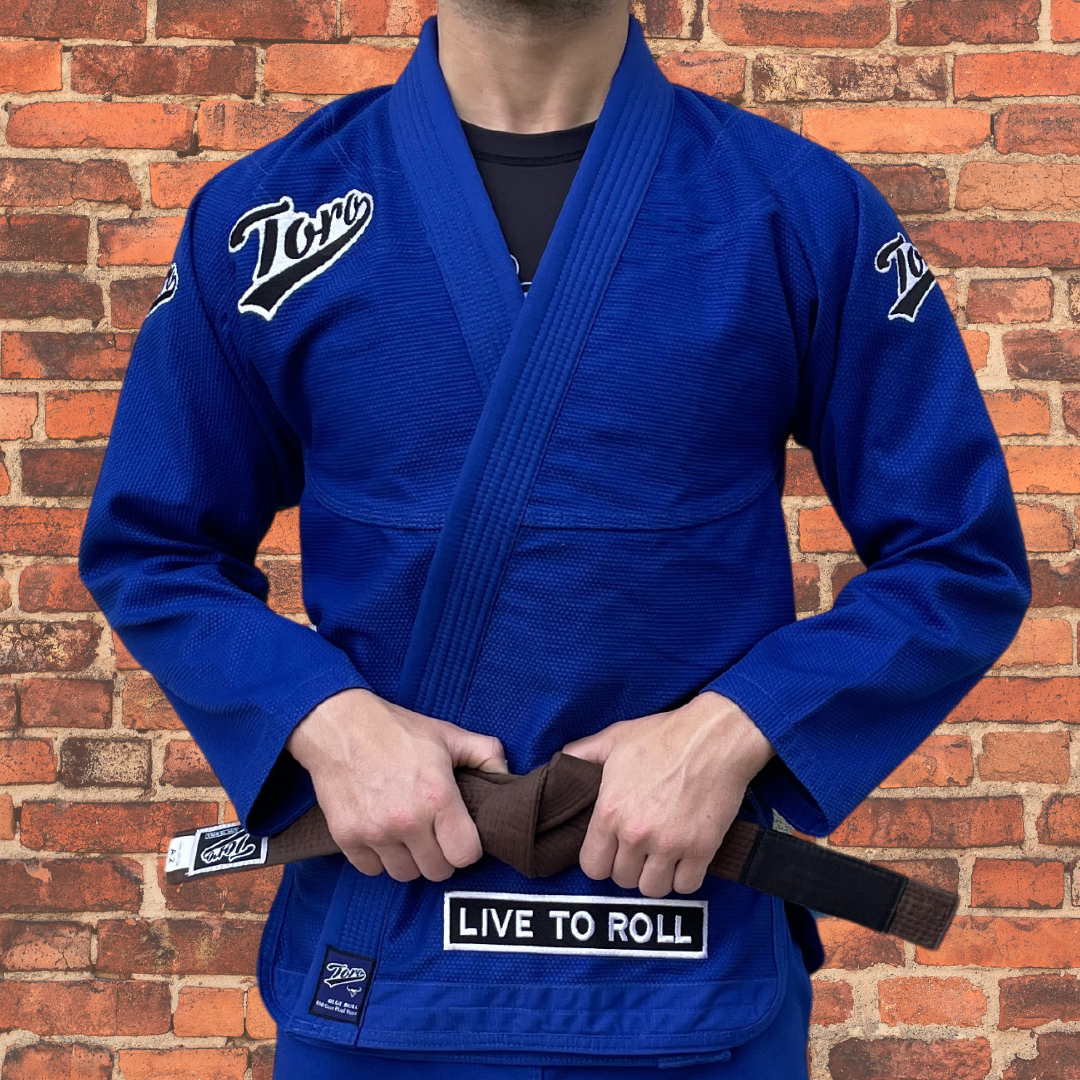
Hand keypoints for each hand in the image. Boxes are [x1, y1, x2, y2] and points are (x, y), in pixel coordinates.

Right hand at [286, 688, 506, 882]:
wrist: (340, 726)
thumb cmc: (396, 731)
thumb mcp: (447, 735)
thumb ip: (486, 754)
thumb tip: (506, 775)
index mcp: (437, 797)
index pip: (465, 856)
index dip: (467, 848)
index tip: (460, 835)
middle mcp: (407, 821)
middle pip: (437, 871)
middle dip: (440, 855)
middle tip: (434, 834)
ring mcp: (374, 832)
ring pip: (404, 874)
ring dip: (409, 859)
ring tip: (408, 833)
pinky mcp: (346, 838)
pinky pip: (371, 870)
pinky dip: (378, 858)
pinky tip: (382, 833)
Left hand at [562, 691, 774, 898]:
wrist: (714, 737)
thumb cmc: (663, 736)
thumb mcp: (614, 738)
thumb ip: (582, 754)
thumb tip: (561, 762)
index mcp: (610, 811)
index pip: (592, 867)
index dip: (600, 860)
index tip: (611, 850)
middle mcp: (636, 834)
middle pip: (622, 880)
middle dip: (629, 866)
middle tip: (639, 849)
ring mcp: (670, 845)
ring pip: (653, 889)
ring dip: (655, 876)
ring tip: (660, 857)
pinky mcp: (702, 849)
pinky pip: (686, 886)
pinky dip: (684, 877)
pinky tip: (683, 859)